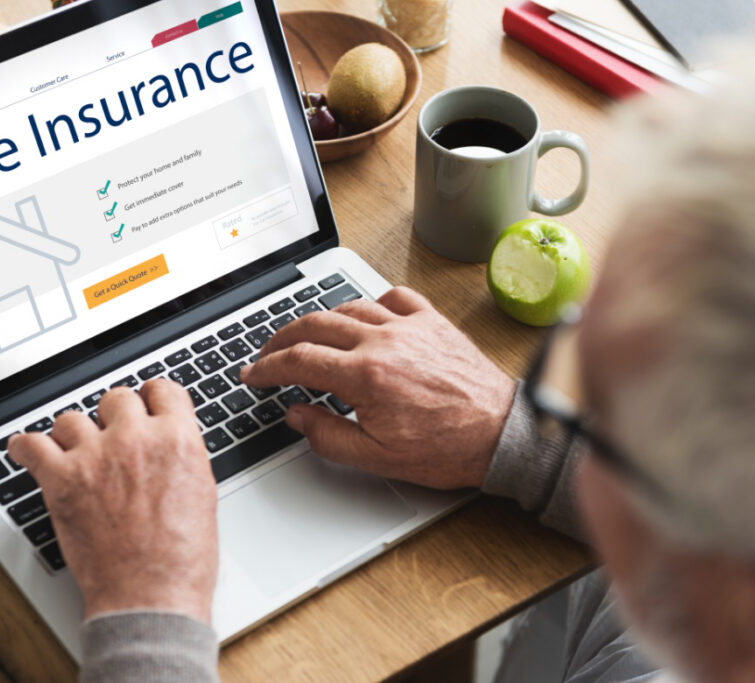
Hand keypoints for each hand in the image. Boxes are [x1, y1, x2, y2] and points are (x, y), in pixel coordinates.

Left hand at [8, 380, 217, 620]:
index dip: (151, 399)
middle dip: (114, 417)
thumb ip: (181, 457)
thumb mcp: (202, 493)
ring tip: (73, 451)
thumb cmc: (181, 559)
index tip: (144, 406)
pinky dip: (26, 447)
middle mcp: (136, 439)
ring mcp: (97, 456)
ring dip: (73, 434)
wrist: (151, 596)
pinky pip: (32, 445)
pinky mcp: (62, 480)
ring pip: (72, 418)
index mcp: (177, 440)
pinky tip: (27, 451)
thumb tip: (167, 445)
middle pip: (116, 398)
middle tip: (111, 437)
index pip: (162, 389)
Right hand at [242, 287, 515, 488]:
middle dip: (281, 338)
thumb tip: (296, 415)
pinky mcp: (432, 322)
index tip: (253, 374)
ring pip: (349, 307)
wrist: (501, 434)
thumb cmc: (447, 448)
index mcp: (365, 375)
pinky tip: (365, 316)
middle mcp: (384, 341)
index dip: (267, 367)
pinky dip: (371, 302)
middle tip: (268, 353)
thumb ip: (327, 435)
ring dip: (320, 320)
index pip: (298, 360)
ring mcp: (409, 326)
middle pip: (315, 325)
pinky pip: (394, 297)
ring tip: (306, 335)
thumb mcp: (376, 457)